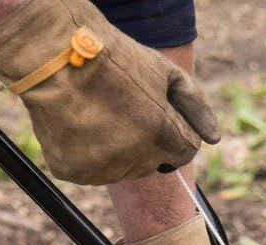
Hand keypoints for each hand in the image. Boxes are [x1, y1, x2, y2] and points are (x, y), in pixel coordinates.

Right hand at [0, 0, 219, 184]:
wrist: (51, 52)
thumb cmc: (112, 57)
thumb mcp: (163, 71)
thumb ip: (195, 106)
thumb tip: (214, 138)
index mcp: (161, 134)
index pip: (186, 152)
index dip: (172, 131)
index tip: (152, 112)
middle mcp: (135, 158)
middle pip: (154, 164)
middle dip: (145, 142)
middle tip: (120, 109)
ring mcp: (102, 167)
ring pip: (122, 170)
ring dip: (116, 150)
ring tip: (97, 114)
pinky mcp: (73, 171)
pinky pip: (89, 171)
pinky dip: (85, 154)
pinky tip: (78, 125)